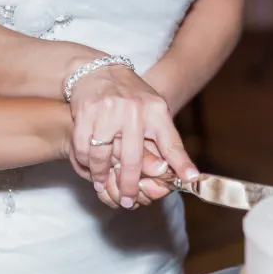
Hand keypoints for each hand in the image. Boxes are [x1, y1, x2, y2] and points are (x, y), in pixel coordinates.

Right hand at [69, 64, 198, 203]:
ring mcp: (108, 111)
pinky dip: (85, 162)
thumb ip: (167, 142)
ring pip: (102, 157)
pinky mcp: (85, 112)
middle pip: (132, 160)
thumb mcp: (155, 112)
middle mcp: (133, 111)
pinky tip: (89, 167)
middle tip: (127, 202)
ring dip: (101, 176)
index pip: (171, 143)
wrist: (99, 71)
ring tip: (102, 185)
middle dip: (129, 185)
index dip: (180, 163)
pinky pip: (83, 148)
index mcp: (155, 111)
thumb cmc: (131, 97)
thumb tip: (188, 175)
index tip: (188, 180)